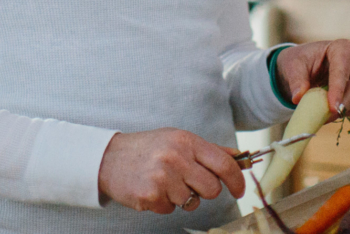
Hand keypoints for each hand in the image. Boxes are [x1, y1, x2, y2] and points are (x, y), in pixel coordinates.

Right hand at [98, 128, 244, 213]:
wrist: (110, 158)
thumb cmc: (148, 148)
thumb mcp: (178, 140)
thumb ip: (208, 150)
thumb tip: (238, 157)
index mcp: (186, 141)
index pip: (223, 163)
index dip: (236, 180)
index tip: (239, 190)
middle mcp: (176, 157)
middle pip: (212, 188)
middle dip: (204, 191)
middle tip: (188, 183)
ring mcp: (163, 177)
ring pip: (191, 202)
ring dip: (181, 197)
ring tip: (164, 182)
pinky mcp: (151, 195)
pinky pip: (171, 209)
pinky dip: (164, 203)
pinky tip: (152, 189)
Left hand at [275, 40, 349, 118]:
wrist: (308, 67)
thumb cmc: (301, 62)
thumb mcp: (293, 66)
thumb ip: (296, 80)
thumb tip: (298, 97)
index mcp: (341, 47)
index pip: (342, 68)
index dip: (338, 88)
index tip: (332, 106)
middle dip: (342, 103)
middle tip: (326, 117)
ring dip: (344, 110)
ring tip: (324, 116)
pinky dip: (346, 112)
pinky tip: (331, 113)